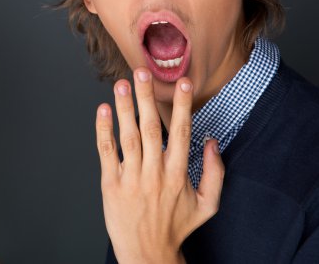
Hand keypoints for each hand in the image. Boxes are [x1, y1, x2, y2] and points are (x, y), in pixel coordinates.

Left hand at [96, 68, 224, 263]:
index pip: (182, 132)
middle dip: (147, 97)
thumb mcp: (207, 205)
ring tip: (121, 85)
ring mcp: (131, 177)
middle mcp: (155, 172)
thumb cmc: (176, 226)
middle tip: (142, 73)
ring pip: (128, 136)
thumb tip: (213, 142)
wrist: (148, 254)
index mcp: (178, 174)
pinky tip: (102, 111)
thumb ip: (216, 173)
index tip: (183, 83)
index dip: (182, 105)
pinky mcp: (111, 184)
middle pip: (151, 127)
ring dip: (124, 108)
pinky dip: (103, 131)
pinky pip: (107, 153)